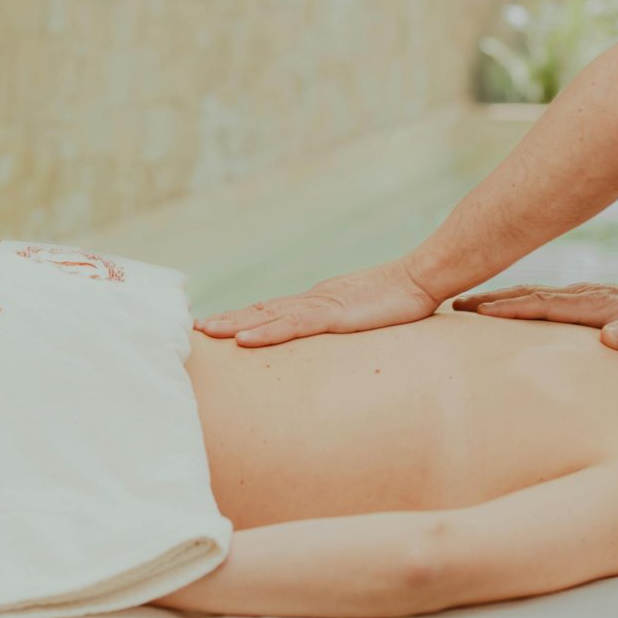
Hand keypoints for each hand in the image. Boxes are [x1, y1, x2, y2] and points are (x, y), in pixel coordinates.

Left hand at [196, 258, 441, 346]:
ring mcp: (321, 306)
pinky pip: (292, 326)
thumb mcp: (368, 318)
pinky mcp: (333, 315)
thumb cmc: (402, 300)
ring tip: (204, 332)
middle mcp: (313, 301)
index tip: (216, 326)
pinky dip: (265, 333)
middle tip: (194, 329)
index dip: (243, 318)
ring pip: (268, 316)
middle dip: (227, 320)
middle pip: (260, 311)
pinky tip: (242, 339)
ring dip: (234, 325)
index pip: (273, 311)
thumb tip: (343, 336)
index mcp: (319, 303)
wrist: (423, 278)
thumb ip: (351, 325)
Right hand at [451, 277, 617, 355]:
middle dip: (488, 299)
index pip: (546, 306)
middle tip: (449, 305)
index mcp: (593, 306)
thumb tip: (611, 338)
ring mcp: (571, 296)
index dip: (513, 309)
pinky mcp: (568, 300)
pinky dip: (505, 300)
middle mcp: (577, 296)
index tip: (479, 312)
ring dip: (491, 297)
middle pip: (525, 293)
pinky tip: (485, 307)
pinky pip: (531, 297)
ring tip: (455, 305)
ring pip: (524, 292)